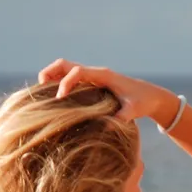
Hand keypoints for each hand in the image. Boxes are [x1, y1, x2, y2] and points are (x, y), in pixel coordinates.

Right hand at [37, 59, 177, 122]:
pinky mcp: (91, 83)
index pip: (78, 72)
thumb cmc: (143, 102)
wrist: (151, 96)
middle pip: (65, 64)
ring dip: (51, 77)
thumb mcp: (135, 110)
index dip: (66, 83)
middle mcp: (95, 73)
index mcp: (104, 75)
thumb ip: (123, 116)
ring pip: (64, 69)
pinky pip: (70, 78)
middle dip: (50, 73)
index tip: (59, 99)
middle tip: (40, 90)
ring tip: (41, 94)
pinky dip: (58, 83)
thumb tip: (108, 127)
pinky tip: (52, 99)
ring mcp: (92, 77)